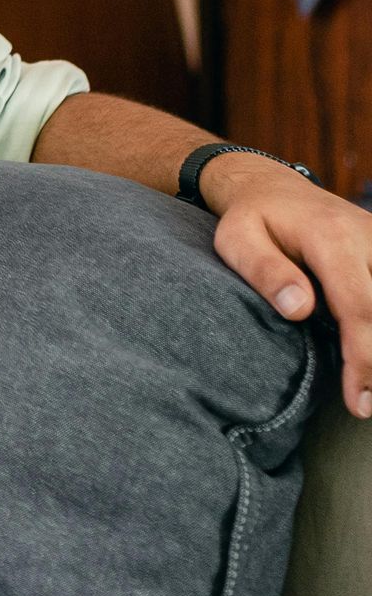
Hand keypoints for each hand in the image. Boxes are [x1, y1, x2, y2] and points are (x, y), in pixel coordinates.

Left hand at [202, 152, 371, 415]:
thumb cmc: (252, 221)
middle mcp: (369, 237)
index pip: (360, 308)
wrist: (275, 188)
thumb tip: (299, 309)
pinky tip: (368, 360)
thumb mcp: (236, 240)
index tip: (359, 402)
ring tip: (369, 389)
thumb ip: (265, 271)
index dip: (364, 360)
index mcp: (332, 237)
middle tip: (366, 408)